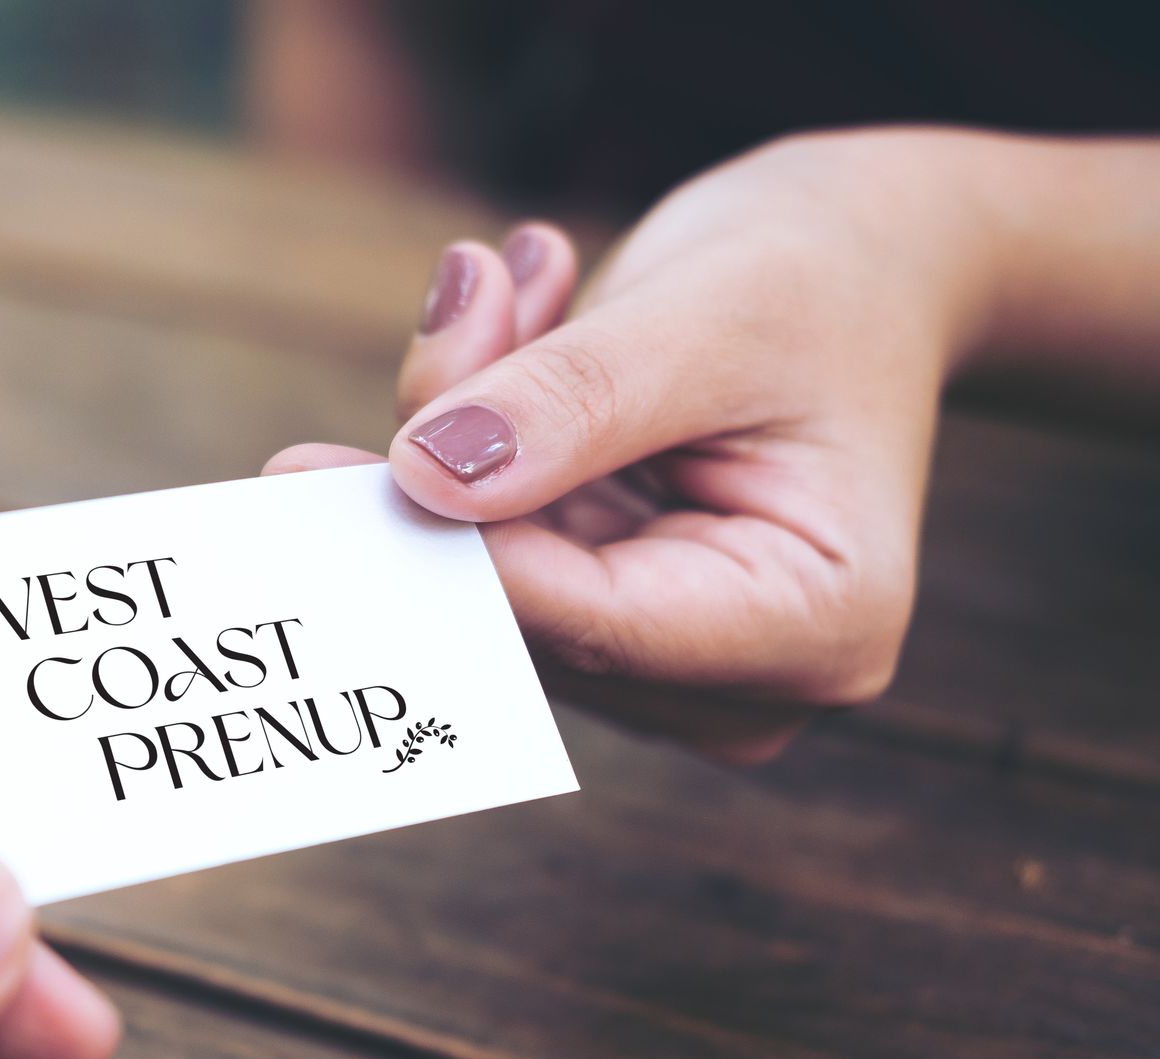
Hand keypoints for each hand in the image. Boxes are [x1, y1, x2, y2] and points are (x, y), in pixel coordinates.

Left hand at [271, 128, 1015, 759]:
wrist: (861, 265)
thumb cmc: (822, 284)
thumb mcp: (713, 318)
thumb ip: (573, 402)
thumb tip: (422, 475)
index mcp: (818, 626)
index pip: (591, 625)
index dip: (451, 550)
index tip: (312, 475)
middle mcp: (742, 676)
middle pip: (522, 607)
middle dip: (453, 451)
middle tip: (457, 303)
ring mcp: (667, 657)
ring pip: (484, 567)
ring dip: (464, 415)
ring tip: (508, 281)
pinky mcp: (603, 609)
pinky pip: (486, 534)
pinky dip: (475, 424)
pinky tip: (517, 311)